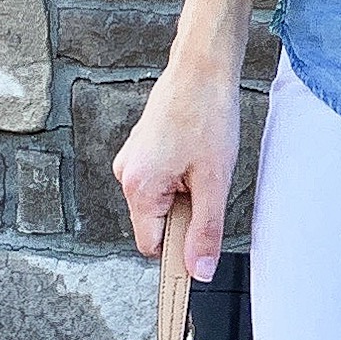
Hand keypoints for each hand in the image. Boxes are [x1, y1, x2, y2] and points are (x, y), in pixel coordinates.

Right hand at [118, 0, 260, 275]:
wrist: (202, 68)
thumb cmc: (207, 116)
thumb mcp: (214, 182)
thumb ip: (205, 231)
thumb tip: (199, 271)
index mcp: (138, 188)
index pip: (151, 246)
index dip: (178, 250)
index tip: (203, 241)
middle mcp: (126, 175)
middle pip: (156, 223)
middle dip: (184, 215)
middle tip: (207, 184)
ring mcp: (131, 160)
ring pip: (160, 201)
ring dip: (184, 194)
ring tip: (202, 163)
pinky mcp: (141, 149)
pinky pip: (160, 181)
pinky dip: (180, 177)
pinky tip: (195, 153)